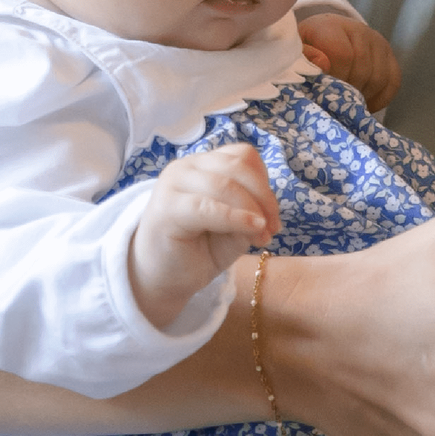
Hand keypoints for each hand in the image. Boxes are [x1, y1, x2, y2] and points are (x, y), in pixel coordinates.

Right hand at [129, 140, 279, 328]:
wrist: (160, 279)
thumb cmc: (197, 252)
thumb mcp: (233, 230)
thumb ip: (249, 212)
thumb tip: (264, 215)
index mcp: (203, 165)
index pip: (243, 156)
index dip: (265, 183)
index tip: (274, 218)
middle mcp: (186, 167)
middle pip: (237, 166)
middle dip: (264, 198)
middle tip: (273, 230)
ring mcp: (173, 183)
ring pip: (225, 183)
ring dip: (252, 210)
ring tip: (261, 238)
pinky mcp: (166, 207)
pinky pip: (207, 206)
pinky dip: (235, 217)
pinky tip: (253, 230)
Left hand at [295, 0, 401, 113]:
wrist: (322, 37)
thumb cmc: (305, 52)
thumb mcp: (295, 54)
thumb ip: (303, 59)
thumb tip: (323, 64)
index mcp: (330, 27)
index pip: (344, 55)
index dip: (336, 78)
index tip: (325, 91)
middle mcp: (358, 29)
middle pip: (364, 70)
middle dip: (349, 92)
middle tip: (336, 101)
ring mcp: (377, 41)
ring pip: (379, 78)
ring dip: (364, 97)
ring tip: (348, 103)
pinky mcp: (389, 54)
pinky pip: (393, 81)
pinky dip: (380, 98)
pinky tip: (365, 102)